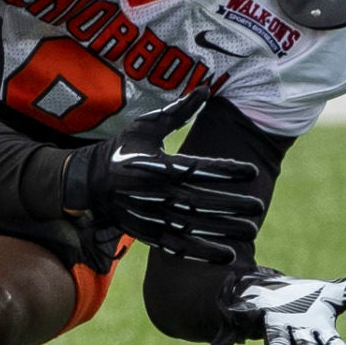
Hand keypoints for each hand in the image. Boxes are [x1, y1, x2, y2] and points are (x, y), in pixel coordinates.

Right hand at [62, 94, 264, 265]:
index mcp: (157, 166)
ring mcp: (152, 217)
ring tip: (251, 232)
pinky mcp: (148, 233)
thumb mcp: (146, 127)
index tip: (251, 172)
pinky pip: (179, 247)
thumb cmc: (121, 150)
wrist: (86, 183)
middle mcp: (156, 194)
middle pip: (200, 202)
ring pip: (194, 228)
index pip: (197, 169)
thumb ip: (178, 112)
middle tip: (259, 207)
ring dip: (223, 231)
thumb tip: (204, 88)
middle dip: (232, 205)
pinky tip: (228, 256)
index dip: (225, 171)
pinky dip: (203, 253)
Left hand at [216, 269, 345, 344]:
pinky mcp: (254, 316)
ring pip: (279, 340)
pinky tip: (247, 332)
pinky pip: (252, 321)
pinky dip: (249, 323)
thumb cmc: (308, 301)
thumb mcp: (340, 291)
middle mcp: (298, 334)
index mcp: (320, 330)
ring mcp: (275, 327)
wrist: (270, 299)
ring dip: (279, 344)